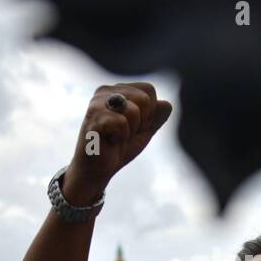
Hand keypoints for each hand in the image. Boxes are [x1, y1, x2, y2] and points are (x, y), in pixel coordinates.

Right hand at [65, 82, 172, 202]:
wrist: (97, 170)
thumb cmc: (119, 148)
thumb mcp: (144, 131)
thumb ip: (157, 116)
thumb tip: (167, 104)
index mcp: (117, 90)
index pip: (149, 90)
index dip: (150, 112)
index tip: (135, 126)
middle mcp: (105, 91)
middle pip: (144, 98)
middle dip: (142, 121)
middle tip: (125, 132)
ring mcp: (97, 103)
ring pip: (134, 110)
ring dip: (131, 130)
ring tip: (116, 136)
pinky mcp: (93, 117)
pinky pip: (122, 123)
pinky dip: (121, 136)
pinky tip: (109, 140)